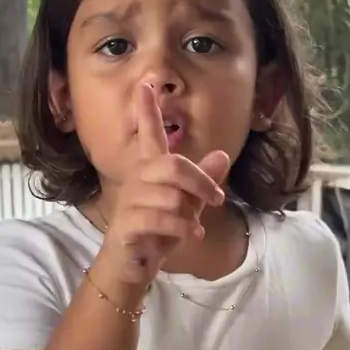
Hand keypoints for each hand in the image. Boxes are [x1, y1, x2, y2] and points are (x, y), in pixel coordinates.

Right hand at [103, 83, 230, 283]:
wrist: (133, 265)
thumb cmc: (159, 233)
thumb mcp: (188, 206)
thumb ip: (202, 182)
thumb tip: (222, 155)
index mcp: (150, 171)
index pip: (149, 135)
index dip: (148, 111)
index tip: (146, 84)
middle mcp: (138, 180)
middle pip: (174, 165)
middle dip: (201, 181)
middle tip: (217, 199)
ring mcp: (130, 201)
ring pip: (170, 196)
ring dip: (189, 215)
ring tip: (192, 227)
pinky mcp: (127, 224)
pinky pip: (160, 219)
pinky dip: (182, 228)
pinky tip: (193, 235)